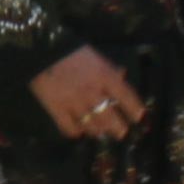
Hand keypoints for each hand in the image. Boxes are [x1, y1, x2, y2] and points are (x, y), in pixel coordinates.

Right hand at [31, 44, 145, 141]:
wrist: (43, 50)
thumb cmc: (72, 52)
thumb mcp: (96, 57)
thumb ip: (110, 69)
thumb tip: (122, 77)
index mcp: (105, 76)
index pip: (126, 97)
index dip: (135, 110)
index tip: (140, 119)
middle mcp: (92, 92)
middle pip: (111, 118)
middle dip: (119, 129)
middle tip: (121, 133)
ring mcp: (74, 103)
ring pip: (92, 126)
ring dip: (99, 131)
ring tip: (100, 132)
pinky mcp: (57, 109)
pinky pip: (70, 128)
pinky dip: (76, 132)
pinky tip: (79, 130)